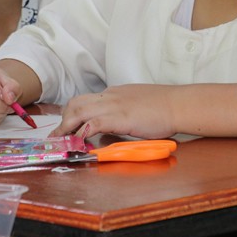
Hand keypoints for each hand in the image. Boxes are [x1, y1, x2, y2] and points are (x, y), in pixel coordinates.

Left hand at [49, 84, 176, 138]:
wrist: (178, 104)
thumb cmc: (165, 107)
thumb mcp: (139, 104)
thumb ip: (125, 112)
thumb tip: (117, 123)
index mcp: (115, 93)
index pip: (86, 100)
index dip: (73, 114)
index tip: (67, 126)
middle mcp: (110, 96)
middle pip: (76, 103)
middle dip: (63, 120)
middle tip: (58, 136)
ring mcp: (113, 105)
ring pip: (78, 111)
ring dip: (66, 127)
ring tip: (61, 142)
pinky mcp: (119, 117)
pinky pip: (92, 123)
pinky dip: (82, 133)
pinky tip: (79, 143)